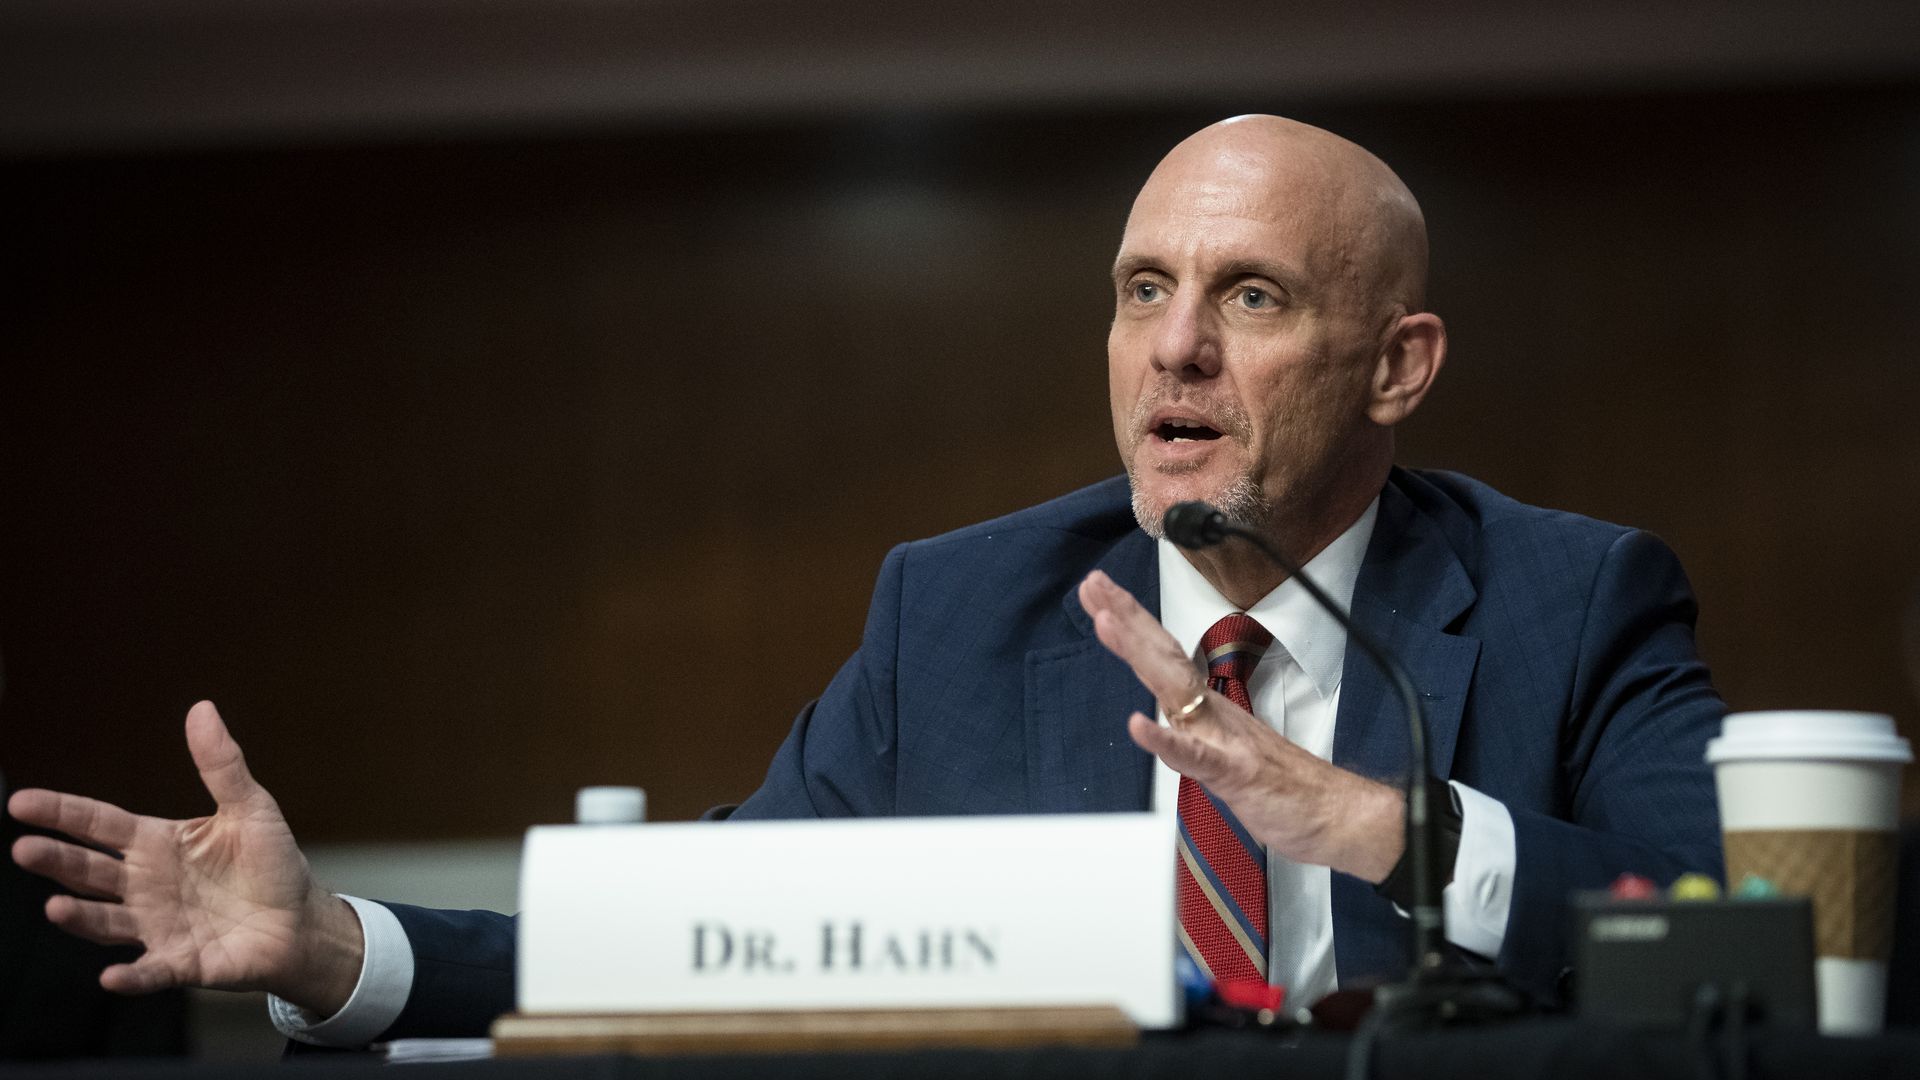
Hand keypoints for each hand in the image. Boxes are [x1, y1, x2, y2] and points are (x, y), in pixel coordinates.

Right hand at [8, 701, 364, 1013]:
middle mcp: (146, 885)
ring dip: (80, 917)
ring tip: (54, 907)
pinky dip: (132, 976)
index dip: (62, 813)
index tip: (21, 803)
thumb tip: (201, 708)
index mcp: (158, 844)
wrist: (301, 922)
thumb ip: (221, 765)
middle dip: (57, 861)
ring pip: (106, 922)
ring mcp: (158, 926)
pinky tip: (113, 976)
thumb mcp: (251, 808)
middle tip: (24, 849)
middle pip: (90, 872)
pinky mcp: (182, 963)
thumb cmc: (272, 864)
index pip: (99, 825)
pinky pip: (150, 971)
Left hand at [1077, 570, 1405, 881]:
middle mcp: (1212, 713)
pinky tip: (1137, 724)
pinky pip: (1194, 756)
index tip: (1101, 593)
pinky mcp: (1233, 772)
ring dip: (1138, 654)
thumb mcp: (1225, 754)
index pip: (1162, 656)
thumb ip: (1195, 734)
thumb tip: (1166, 720)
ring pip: (1173, 689)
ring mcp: (1223, 739)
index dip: (1131, 624)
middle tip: (1094, 582)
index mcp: (1207, 707)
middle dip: (1126, 617)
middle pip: (1161, 656)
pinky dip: (1165, 739)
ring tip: (1106, 623)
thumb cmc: (1284, 785)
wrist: (1335, 813)